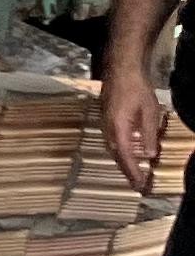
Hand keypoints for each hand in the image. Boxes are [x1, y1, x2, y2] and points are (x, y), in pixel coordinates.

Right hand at [110, 57, 168, 198]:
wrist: (121, 68)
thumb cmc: (137, 88)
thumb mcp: (149, 112)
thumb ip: (148, 135)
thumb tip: (148, 156)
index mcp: (118, 128)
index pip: (125, 156)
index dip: (133, 173)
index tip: (141, 186)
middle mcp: (107, 128)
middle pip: (116, 156)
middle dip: (127, 172)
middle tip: (139, 187)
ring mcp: (104, 123)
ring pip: (112, 149)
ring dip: (123, 163)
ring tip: (134, 175)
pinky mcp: (106, 118)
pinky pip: (111, 141)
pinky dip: (119, 153)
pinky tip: (128, 155)